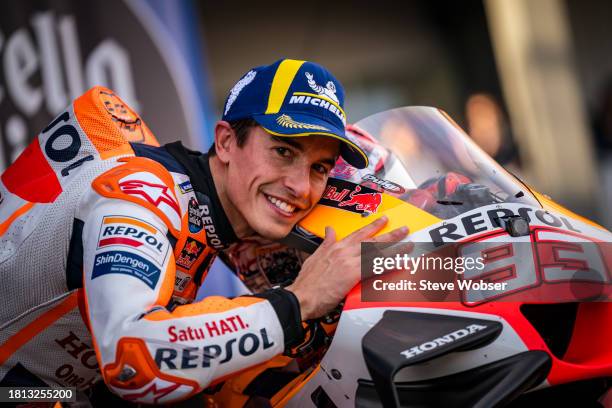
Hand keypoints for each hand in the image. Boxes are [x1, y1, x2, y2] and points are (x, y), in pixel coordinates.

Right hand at [286, 216, 408, 319]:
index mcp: (335, 246)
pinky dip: (390, 264)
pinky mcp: (353, 274)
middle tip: (404, 229)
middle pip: (372, 240)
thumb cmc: (306, 282)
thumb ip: (326, 242)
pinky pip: (376, 268)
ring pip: (377, 252)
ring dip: (395, 248)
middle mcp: (344, 251)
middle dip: (390, 234)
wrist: (301, 296)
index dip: (373, 226)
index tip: (384, 220)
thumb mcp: (315, 256)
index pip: (358, 233)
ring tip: (408, 244)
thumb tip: (329, 230)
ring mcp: (349, 262)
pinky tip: (401, 263)